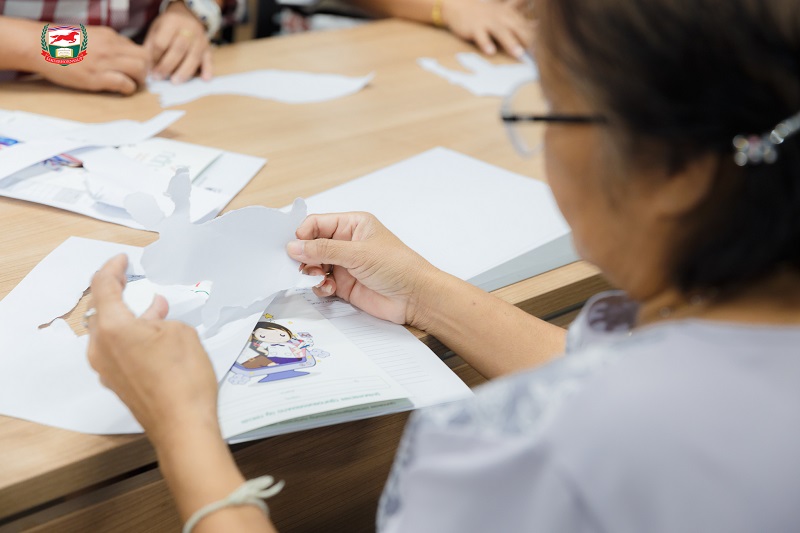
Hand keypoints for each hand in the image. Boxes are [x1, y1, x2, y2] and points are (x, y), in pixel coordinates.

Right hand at [38, 25, 148, 94]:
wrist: (39, 45)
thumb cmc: (61, 42)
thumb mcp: (89, 35)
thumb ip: (106, 42)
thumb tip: (119, 52)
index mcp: (109, 35)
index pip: (136, 47)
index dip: (139, 60)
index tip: (135, 68)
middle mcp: (110, 47)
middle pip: (144, 57)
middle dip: (146, 70)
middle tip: (139, 79)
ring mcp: (105, 62)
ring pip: (139, 70)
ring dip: (140, 80)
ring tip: (132, 85)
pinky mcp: (97, 77)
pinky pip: (125, 83)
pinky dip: (129, 89)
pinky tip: (123, 91)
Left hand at [86, 255, 220, 447]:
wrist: (182, 425)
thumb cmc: (183, 378)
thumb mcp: (181, 333)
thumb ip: (161, 317)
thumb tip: (154, 313)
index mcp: (113, 328)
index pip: (103, 287)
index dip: (112, 269)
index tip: (122, 260)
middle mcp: (101, 348)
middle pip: (101, 310)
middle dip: (118, 293)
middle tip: (132, 280)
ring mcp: (106, 368)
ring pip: (109, 332)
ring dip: (127, 316)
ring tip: (153, 308)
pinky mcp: (117, 383)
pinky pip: (116, 350)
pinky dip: (130, 336)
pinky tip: (153, 335)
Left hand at [145, 1, 212, 83]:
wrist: (188, 16)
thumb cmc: (169, 26)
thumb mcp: (156, 29)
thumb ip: (152, 46)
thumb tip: (150, 67)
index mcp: (172, 22)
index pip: (162, 42)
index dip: (155, 56)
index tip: (151, 66)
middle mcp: (189, 29)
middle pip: (178, 49)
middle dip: (167, 66)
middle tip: (159, 77)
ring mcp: (200, 39)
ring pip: (194, 57)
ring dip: (184, 72)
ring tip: (175, 82)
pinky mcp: (208, 48)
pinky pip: (209, 60)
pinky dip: (208, 70)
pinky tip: (205, 79)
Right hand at [287, 212, 440, 326]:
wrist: (415, 297)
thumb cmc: (398, 267)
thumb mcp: (358, 253)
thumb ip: (324, 250)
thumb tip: (294, 246)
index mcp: (352, 224)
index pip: (317, 223)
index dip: (302, 234)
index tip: (294, 247)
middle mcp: (347, 243)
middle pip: (312, 245)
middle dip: (304, 255)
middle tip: (302, 265)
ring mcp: (345, 264)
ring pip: (314, 265)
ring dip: (310, 272)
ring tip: (317, 277)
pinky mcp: (344, 284)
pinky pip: (321, 283)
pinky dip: (319, 286)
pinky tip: (327, 288)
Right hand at [442, 0, 532, 58]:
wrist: (460, 6)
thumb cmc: (486, 13)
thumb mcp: (505, 14)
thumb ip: (521, 22)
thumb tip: (540, 26)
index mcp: (511, 16)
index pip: (527, 26)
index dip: (538, 36)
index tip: (548, 46)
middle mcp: (502, 18)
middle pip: (518, 29)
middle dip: (528, 40)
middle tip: (539, 53)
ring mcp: (488, 22)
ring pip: (501, 32)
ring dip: (510, 43)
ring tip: (518, 54)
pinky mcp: (475, 28)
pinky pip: (481, 36)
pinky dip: (486, 43)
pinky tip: (490, 52)